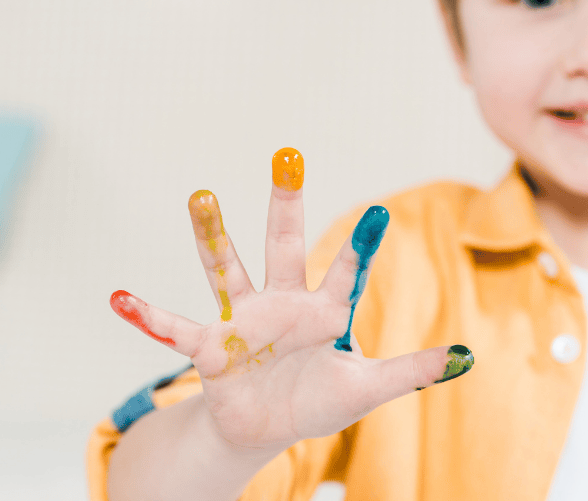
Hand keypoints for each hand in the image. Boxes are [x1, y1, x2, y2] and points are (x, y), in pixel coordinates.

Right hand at [110, 147, 472, 456]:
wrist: (263, 429)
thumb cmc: (316, 401)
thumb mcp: (368, 387)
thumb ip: (413, 370)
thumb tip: (468, 356)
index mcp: (322, 311)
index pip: (345, 271)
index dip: (362, 246)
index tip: (380, 211)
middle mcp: (280, 304)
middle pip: (282, 245)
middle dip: (285, 205)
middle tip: (288, 157)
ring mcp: (242, 321)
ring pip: (225, 269)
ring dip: (212, 234)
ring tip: (200, 194)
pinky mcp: (209, 348)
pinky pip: (173, 329)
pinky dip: (146, 315)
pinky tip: (119, 297)